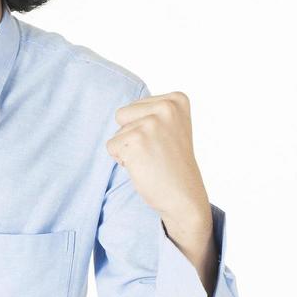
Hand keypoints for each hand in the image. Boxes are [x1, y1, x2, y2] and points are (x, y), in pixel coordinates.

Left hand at [105, 90, 209, 223]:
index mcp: (177, 99)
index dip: (142, 127)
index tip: (164, 142)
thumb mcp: (170, 126)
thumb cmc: (172, 163)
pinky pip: (111, 146)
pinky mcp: (136, 141)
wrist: (184, 197)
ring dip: (128, 149)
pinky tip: (144, 167)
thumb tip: (115, 103)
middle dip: (131, 135)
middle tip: (155, 152)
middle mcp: (166, 107)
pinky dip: (123, 160)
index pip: (134, 106)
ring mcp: (152, 124)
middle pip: (122, 114)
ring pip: (116, 132)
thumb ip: (151, 111)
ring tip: (151, 160)